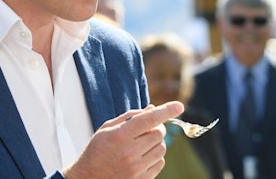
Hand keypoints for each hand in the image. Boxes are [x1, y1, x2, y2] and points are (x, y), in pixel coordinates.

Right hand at [62, 101, 183, 178]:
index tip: (179, 106)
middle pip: (159, 133)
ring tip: (141, 145)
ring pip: (162, 148)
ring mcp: (136, 169)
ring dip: (156, 143)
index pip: (148, 120)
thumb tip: (153, 108)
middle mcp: (129, 153)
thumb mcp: (106, 129)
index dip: (165, 111)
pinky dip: (155, 157)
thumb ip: (130, 117)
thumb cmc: (96, 151)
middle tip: (146, 130)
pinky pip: (160, 163)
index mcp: (119, 136)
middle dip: (156, 128)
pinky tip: (141, 157)